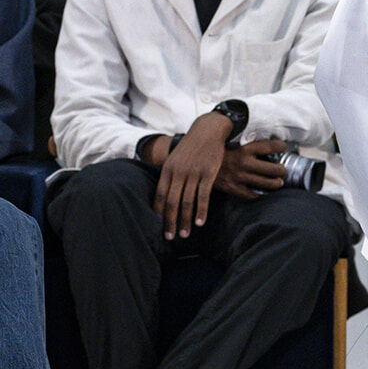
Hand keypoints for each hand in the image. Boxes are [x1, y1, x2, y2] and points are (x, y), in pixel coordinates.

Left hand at [153, 112, 234, 239]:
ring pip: (187, 202)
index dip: (158, 214)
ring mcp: (193, 173)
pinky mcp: (208, 173)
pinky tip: (200, 222)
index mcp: (167, 170)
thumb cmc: (190, 147)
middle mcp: (178, 172)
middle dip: (170, 222)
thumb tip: (163, 197)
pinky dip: (201, 211)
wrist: (207, 131)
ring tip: (185, 234)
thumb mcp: (175, 159)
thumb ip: (169, 176)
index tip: (157, 227)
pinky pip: (203, 196)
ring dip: (186, 220)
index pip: (159, 196)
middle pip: (171, 202)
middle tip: (170, 237)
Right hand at [214, 137, 288, 199]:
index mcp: (244, 149)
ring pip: (266, 183)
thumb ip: (247, 145)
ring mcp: (239, 177)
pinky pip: (252, 194)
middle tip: (282, 170)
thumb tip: (263, 144)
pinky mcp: (233, 188)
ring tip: (278, 182)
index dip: (279, 146)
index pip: (269, 146)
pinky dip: (260, 193)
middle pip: (272, 169)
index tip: (283, 147)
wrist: (197, 166)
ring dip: (275, 183)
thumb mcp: (231, 144)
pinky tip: (263, 191)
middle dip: (281, 170)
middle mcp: (243, 163)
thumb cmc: (217, 154)